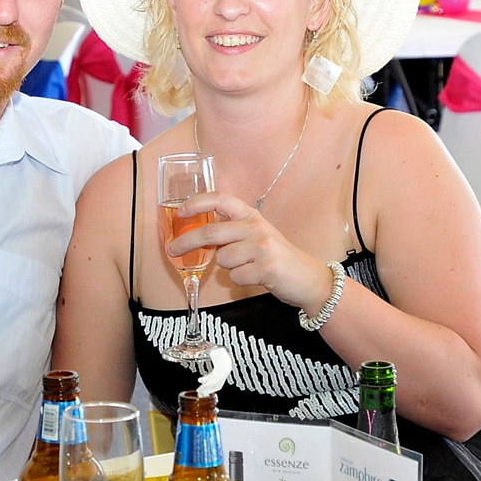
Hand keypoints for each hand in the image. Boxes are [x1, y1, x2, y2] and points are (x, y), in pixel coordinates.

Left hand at [170, 191, 326, 310]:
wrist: (308, 278)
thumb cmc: (277, 257)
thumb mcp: (256, 235)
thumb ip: (231, 231)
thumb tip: (196, 236)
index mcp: (252, 216)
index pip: (221, 199)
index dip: (198, 202)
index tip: (180, 211)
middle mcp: (256, 227)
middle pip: (211, 233)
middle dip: (186, 242)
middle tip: (172, 250)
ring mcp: (262, 247)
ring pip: (222, 259)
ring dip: (227, 267)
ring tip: (247, 267)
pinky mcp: (266, 268)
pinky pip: (235, 276)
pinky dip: (240, 280)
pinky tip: (256, 277)